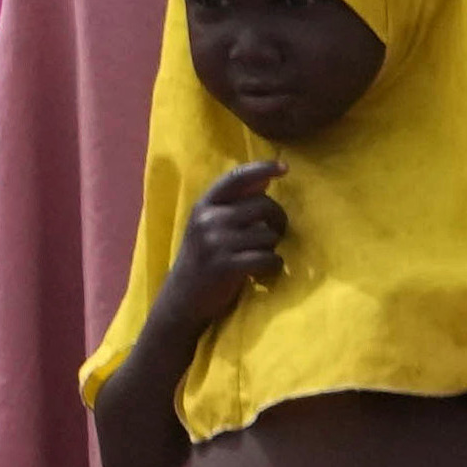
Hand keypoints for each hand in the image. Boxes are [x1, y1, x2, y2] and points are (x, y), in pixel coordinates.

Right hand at [170, 158, 291, 311]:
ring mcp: (217, 243)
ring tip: (261, 256)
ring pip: (269, 235)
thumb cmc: (200, 258)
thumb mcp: (207, 225)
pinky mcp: (228, 267)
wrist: (182, 299)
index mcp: (204, 205)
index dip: (262, 168)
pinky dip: (274, 265)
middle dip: (278, 219)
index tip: (284, 167)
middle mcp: (209, 219)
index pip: (236, 178)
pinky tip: (264, 271)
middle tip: (276, 233)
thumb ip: (233, 204)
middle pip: (263, 206)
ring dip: (273, 247)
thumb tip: (264, 180)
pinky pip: (268, 258)